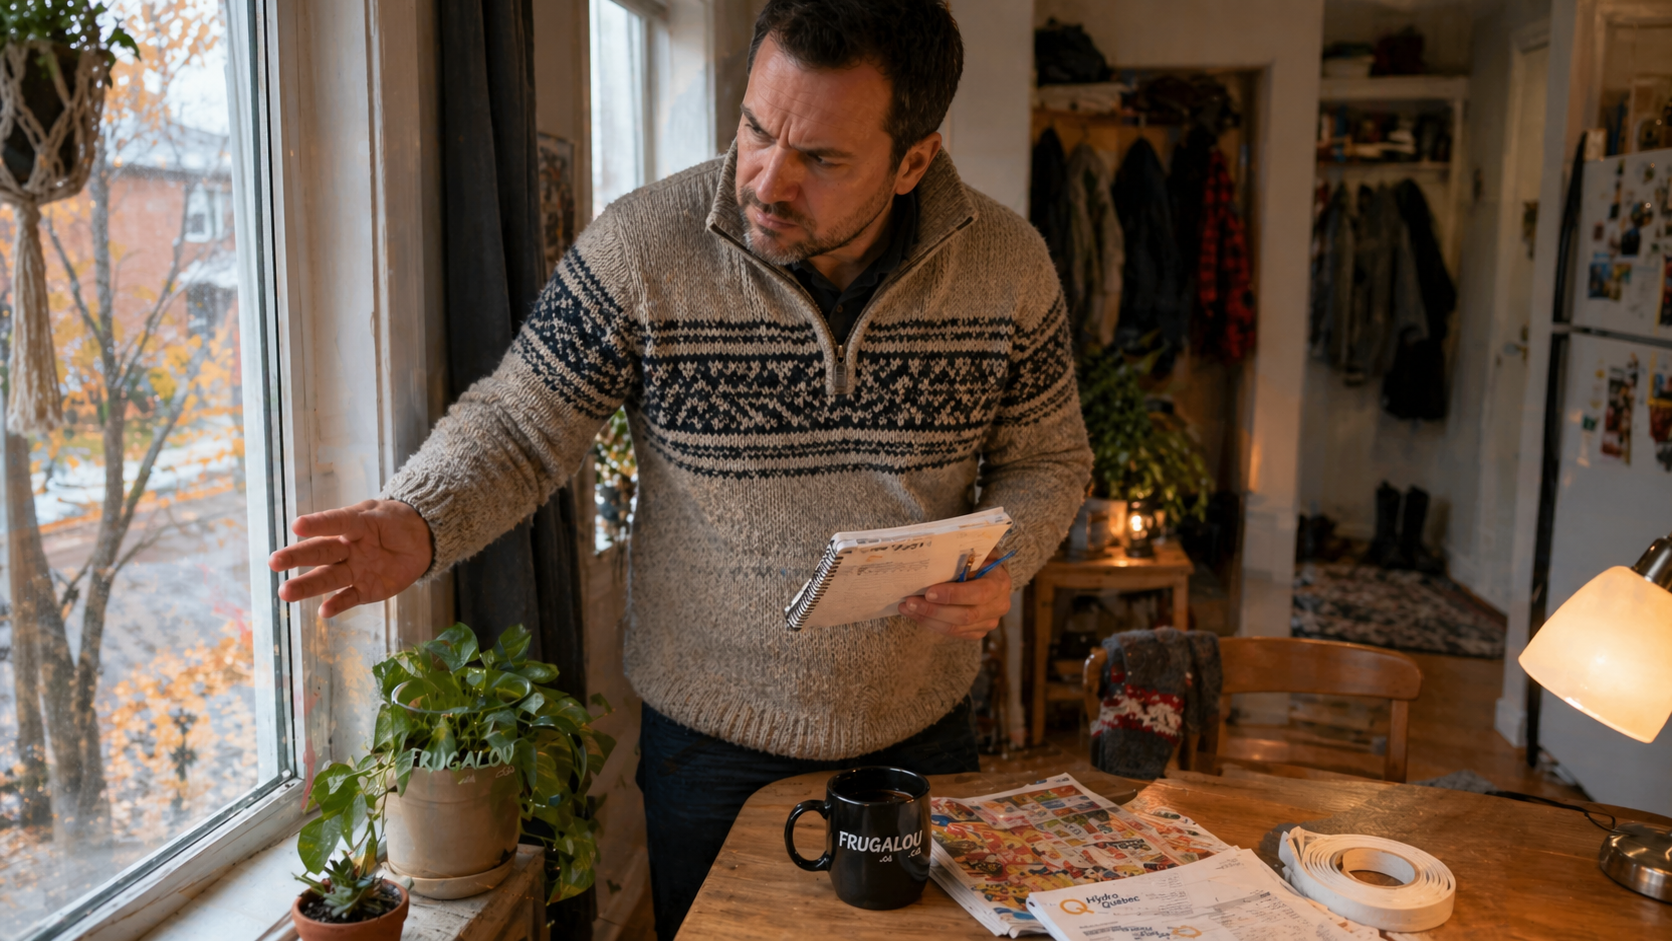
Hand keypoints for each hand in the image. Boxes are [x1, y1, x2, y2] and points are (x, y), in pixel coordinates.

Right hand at [268, 499, 432, 618]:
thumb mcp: (384, 514)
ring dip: (307, 586)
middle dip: (297, 557)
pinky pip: (349, 597)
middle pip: (320, 553)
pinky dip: (337, 605)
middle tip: (274, 562)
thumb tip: (344, 520)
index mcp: (350, 525)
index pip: (333, 523)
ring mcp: (354, 570)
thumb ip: (367, 520)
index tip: (297, 526)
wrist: (420, 540)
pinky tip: (324, 612)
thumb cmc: (396, 522)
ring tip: (285, 593)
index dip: (317, 524)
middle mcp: (346, 549)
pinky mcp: (365, 590)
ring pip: (328, 578)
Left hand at [898, 552, 1012, 640]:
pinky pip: (953, 633)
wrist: (990, 573)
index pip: (979, 593)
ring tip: (907, 608)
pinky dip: (932, 625)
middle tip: (910, 602)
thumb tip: (935, 554)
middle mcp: (999, 605)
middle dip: (934, 610)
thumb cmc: (979, 558)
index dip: (953, 595)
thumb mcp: (976, 550)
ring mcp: (989, 622)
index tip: (929, 592)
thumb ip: (963, 553)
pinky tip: (916, 615)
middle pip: (965, 616)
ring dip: (928, 619)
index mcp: (1000, 582)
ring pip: (956, 628)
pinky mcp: (977, 632)